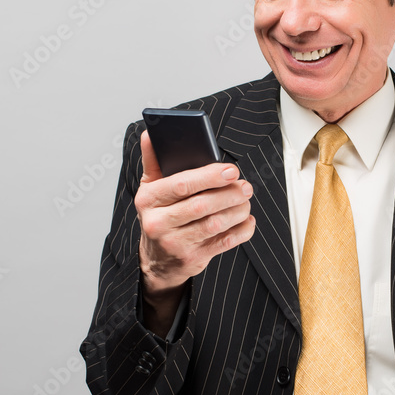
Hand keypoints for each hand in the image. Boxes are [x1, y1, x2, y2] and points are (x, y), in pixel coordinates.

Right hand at [135, 131, 254, 330]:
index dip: (209, 176)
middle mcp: (158, 223)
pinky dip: (241, 231)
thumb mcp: (150, 189)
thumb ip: (154, 161)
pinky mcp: (193, 259)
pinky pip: (224, 243)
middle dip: (228, 194)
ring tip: (245, 201)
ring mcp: (175, 244)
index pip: (180, 185)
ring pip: (214, 224)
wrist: (157, 259)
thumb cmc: (158, 215)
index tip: (230, 170)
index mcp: (148, 200)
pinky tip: (246, 220)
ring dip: (237, 210)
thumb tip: (151, 135)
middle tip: (244, 186)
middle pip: (201, 206)